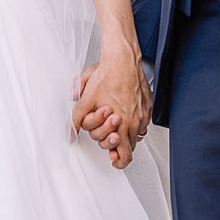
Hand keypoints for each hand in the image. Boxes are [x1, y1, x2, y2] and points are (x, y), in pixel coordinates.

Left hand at [72, 46, 151, 167]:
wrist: (122, 59)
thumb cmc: (108, 75)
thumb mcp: (86, 99)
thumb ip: (77, 118)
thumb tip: (70, 131)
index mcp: (120, 124)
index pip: (125, 155)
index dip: (118, 161)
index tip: (113, 160)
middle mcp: (134, 121)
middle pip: (131, 147)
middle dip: (120, 147)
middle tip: (111, 142)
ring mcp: (143, 113)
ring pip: (137, 135)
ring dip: (128, 136)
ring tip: (118, 129)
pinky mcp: (148, 105)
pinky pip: (144, 122)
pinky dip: (136, 124)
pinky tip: (127, 115)